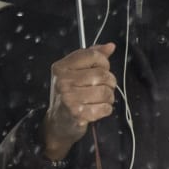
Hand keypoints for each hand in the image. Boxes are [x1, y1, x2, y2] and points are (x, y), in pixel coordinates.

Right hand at [43, 43, 116, 160]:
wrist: (58, 121)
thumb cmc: (70, 93)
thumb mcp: (76, 71)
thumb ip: (92, 57)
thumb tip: (110, 46)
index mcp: (61, 66)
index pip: (93, 55)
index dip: (104, 62)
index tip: (101, 69)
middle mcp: (63, 81)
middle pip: (102, 74)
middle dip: (109, 82)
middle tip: (103, 87)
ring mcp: (69, 98)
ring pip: (106, 92)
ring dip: (109, 97)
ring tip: (101, 99)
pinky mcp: (77, 114)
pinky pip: (105, 108)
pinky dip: (106, 109)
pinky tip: (98, 109)